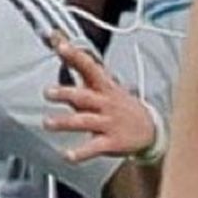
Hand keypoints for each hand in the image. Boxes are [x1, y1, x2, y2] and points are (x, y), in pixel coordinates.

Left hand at [43, 32, 155, 161]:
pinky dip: (80, 152)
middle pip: (85, 96)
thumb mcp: (103, 84)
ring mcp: (109, 123)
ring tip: (48, 123)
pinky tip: (67, 156)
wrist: (149, 130)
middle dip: (66, 93)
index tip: (61, 45)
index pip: (89, 66)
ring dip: (65, 122)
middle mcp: (106, 103)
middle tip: (47, 92)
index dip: (75, 55)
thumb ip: (79, 67)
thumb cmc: (118, 104)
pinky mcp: (111, 142)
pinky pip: (94, 148)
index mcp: (104, 87)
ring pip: (85, 121)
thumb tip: (58, 41)